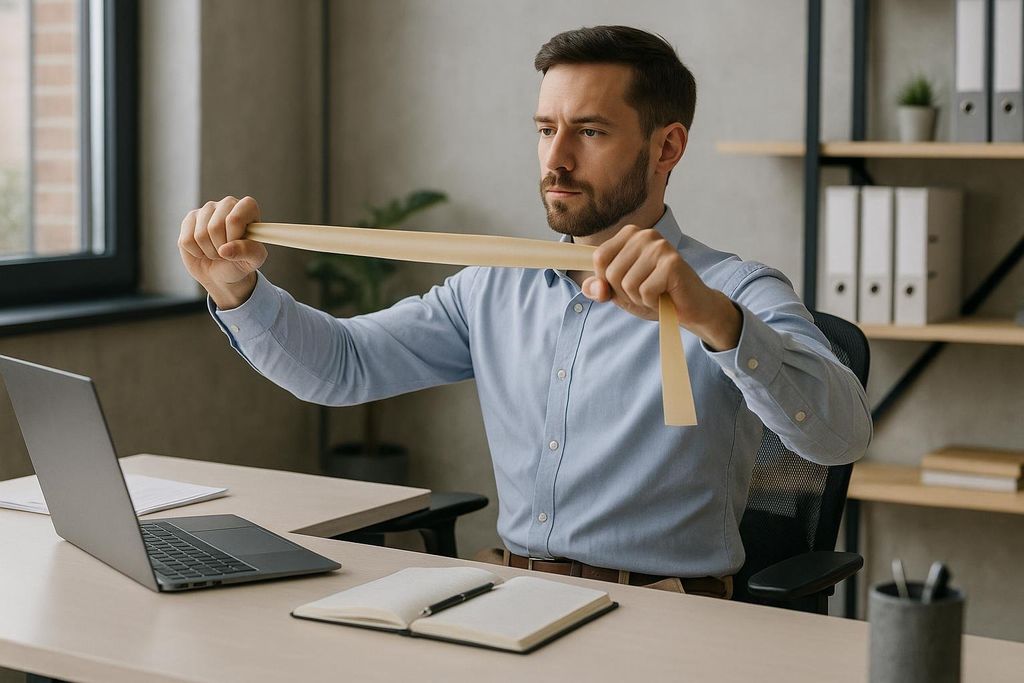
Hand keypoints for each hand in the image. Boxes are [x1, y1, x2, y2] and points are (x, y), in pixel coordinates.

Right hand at [178, 196, 266, 308]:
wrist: (222, 273)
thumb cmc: (241, 261)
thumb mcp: (254, 260)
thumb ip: (248, 252)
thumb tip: (225, 249)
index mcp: (248, 207)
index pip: (235, 218)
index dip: (234, 237)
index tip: (238, 245)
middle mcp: (227, 203)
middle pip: (215, 226)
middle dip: (220, 247)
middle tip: (227, 251)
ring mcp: (207, 209)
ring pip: (201, 234)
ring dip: (209, 251)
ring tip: (217, 251)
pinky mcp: (190, 219)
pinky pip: (187, 240)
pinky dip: (196, 252)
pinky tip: (204, 249)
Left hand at [581, 224, 741, 350]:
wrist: (691, 308)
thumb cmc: (656, 296)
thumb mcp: (619, 293)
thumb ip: (600, 288)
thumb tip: (594, 288)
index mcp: (629, 235)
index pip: (599, 258)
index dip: (607, 281)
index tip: (627, 284)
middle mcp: (644, 235)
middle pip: (611, 273)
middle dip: (625, 292)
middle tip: (646, 291)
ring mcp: (659, 246)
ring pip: (627, 284)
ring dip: (640, 298)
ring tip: (656, 293)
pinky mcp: (671, 263)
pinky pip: (644, 291)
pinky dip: (652, 301)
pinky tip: (665, 296)